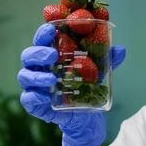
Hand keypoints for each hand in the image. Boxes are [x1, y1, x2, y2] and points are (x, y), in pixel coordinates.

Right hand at [17, 23, 125, 145]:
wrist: (86, 117)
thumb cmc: (86, 87)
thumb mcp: (99, 73)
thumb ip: (108, 61)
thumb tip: (121, 50)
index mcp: (50, 56)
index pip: (41, 40)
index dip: (43, 33)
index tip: (51, 29)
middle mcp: (39, 68)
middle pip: (28, 56)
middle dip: (38, 53)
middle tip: (52, 56)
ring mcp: (34, 86)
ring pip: (25, 76)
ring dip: (37, 76)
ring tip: (53, 79)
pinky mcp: (34, 104)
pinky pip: (27, 98)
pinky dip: (34, 96)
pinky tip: (45, 96)